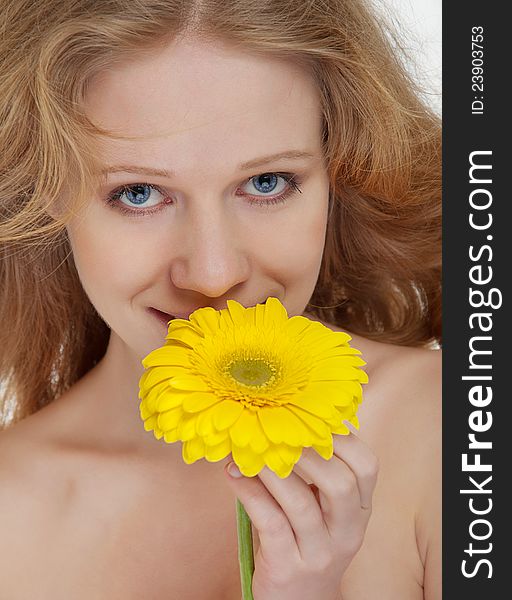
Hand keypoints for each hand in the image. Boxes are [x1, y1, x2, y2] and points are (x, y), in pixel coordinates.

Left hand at [224, 432, 378, 599]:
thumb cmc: (306, 541)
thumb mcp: (326, 510)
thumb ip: (318, 473)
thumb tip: (289, 418)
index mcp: (359, 511)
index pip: (367, 467)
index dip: (341, 437)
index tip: (308, 418)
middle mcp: (347, 533)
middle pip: (339, 483)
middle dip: (305, 451)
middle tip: (275, 431)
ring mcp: (319, 554)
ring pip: (300, 503)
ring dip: (269, 469)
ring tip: (246, 450)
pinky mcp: (288, 568)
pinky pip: (269, 522)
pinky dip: (249, 492)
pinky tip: (233, 474)